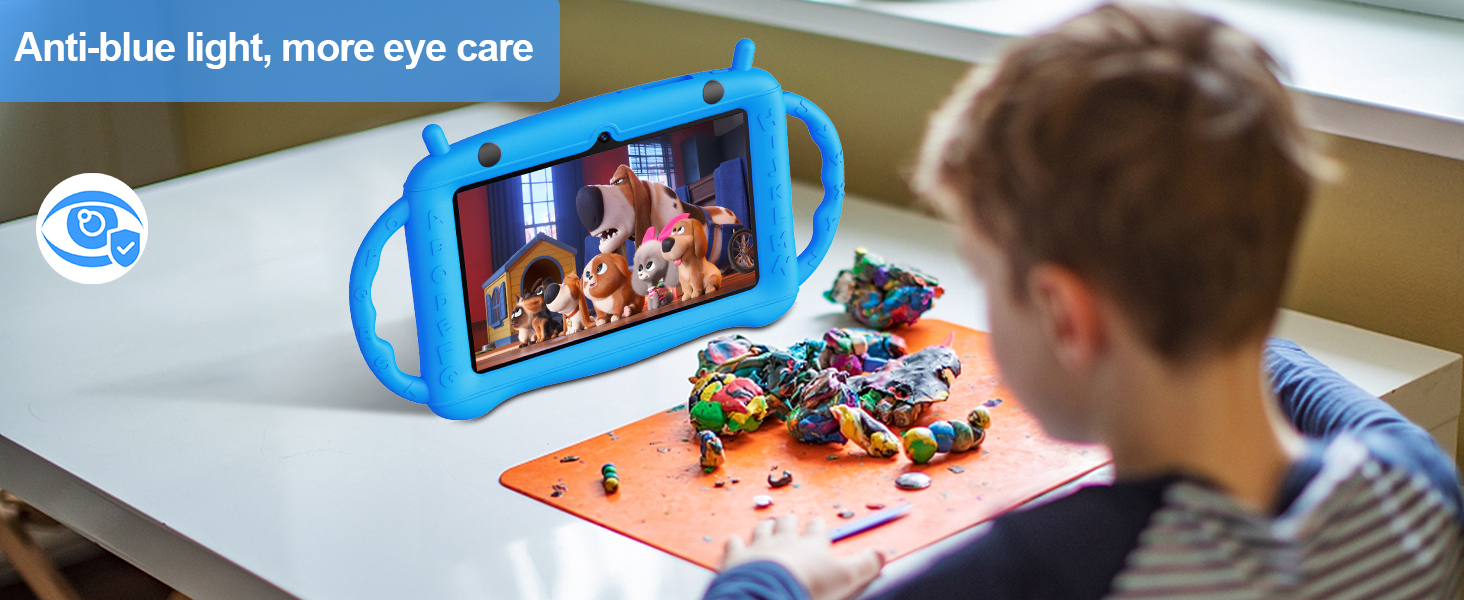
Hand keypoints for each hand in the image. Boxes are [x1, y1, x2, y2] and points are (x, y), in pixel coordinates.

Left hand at [723, 514, 884, 599]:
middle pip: (787, 523)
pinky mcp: (736, 558)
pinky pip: (734, 545)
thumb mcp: (846, 578)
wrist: (770, 593)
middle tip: (789, 520)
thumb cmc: (810, 585)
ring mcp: (758, 546)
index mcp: (811, 544)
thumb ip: (865, 565)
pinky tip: (734, 542)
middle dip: (788, 521)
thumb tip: (882, 553)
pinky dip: (735, 544)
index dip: (817, 526)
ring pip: (761, 529)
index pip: (816, 528)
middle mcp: (784, 539)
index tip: (816, 523)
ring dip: (765, 528)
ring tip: (767, 526)